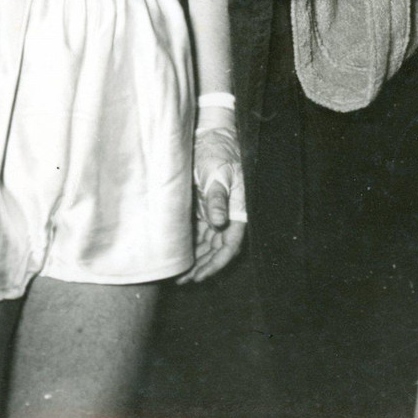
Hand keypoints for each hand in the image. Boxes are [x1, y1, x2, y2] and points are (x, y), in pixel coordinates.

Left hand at [177, 125, 246, 283]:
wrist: (210, 138)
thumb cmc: (218, 153)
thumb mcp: (217, 173)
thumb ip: (217, 198)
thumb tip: (219, 222)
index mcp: (239, 210)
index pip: (230, 245)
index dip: (216, 263)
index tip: (200, 276)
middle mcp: (229, 216)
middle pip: (218, 250)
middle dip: (203, 267)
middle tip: (183, 280)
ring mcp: (216, 213)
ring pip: (207, 245)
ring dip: (196, 260)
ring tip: (178, 274)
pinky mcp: (205, 209)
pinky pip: (199, 234)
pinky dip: (190, 246)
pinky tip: (179, 254)